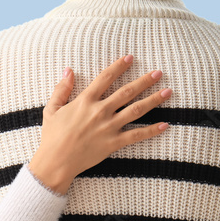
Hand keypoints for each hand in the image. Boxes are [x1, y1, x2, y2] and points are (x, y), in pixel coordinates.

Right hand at [28, 55, 171, 194]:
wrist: (55, 162)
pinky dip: (152, 131)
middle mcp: (100, 111)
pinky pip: (136, 136)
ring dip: (153, 100)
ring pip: (136, 110)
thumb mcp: (51, 109)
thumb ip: (61, 89)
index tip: (130, 58)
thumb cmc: (52, 136)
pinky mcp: (113, 143)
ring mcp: (108, 127)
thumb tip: (68, 70)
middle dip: (145, 81)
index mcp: (85, 100)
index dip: (119, 66)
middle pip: (127, 91)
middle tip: (159, 72)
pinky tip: (165, 125)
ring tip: (168, 92)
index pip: (106, 77)